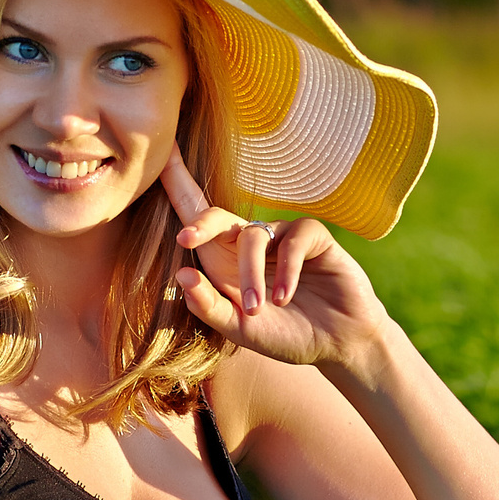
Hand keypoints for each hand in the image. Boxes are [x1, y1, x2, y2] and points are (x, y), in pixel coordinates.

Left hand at [160, 149, 392, 369]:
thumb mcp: (240, 329)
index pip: (195, 217)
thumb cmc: (286, 336)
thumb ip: (209, 307)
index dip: (177, 183)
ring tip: (258, 308)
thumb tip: (180, 274)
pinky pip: (292, 241)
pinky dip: (285, 270)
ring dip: (250, 275)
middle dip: (200, 223)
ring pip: (253, 237)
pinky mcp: (313, 236)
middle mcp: (249, 242)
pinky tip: (283, 298)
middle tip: (185, 239)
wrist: (339, 345)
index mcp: (224, 261)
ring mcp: (281, 236)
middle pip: (217, 215)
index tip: (159, 154)